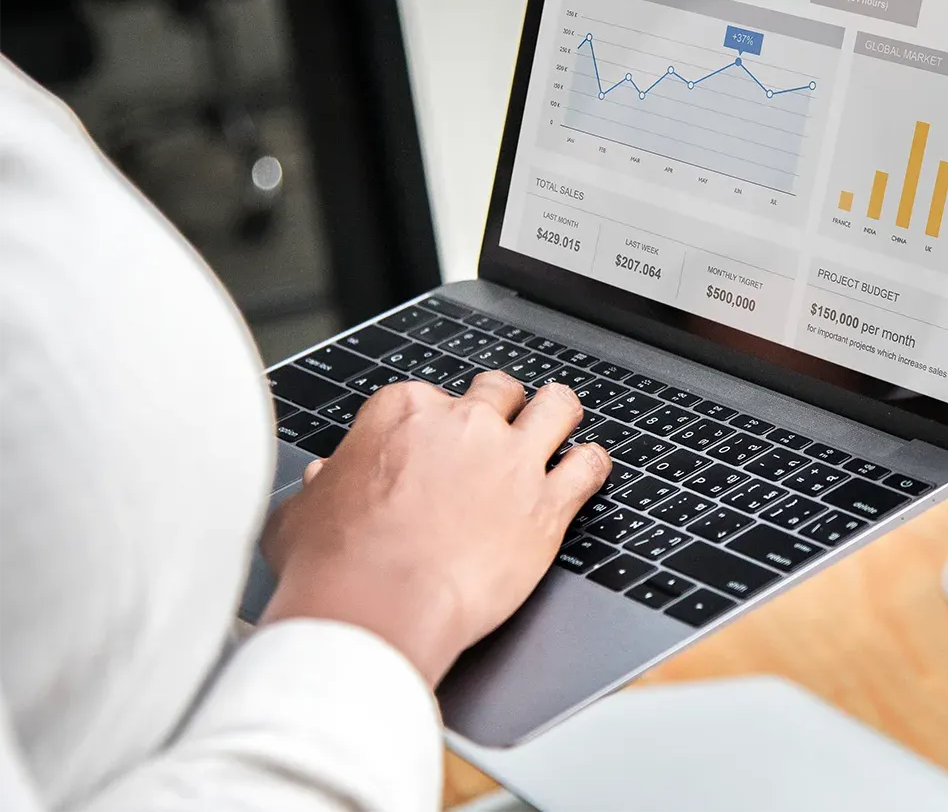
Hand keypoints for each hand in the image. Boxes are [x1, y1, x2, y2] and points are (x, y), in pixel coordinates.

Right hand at [259, 372, 609, 685]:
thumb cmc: (333, 566)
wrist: (376, 610)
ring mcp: (511, 460)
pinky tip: (587, 470)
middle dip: (499, 407)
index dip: (434, 426)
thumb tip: (322, 481)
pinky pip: (589, 466)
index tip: (432, 449)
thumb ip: (320, 488)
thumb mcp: (302, 514)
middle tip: (496, 431)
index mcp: (403, 413)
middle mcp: (464, 424)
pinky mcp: (546, 504)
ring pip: (556, 408)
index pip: (430, 398)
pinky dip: (592, 465)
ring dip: (557, 415)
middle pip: (498, 391)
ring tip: (558, 426)